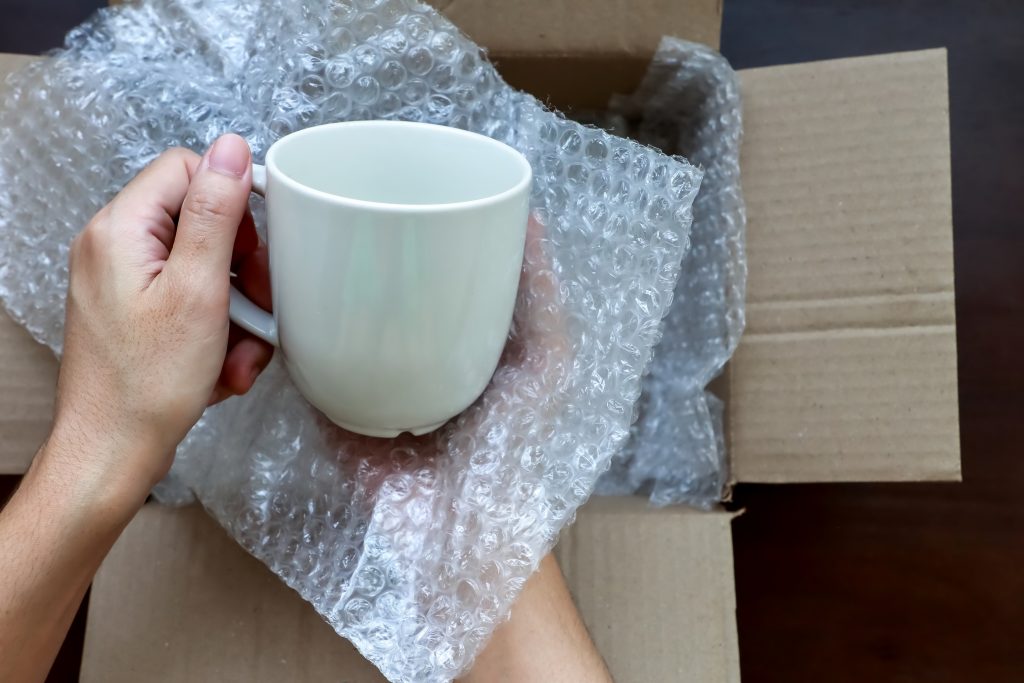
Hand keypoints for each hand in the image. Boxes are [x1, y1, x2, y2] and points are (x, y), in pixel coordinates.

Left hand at [51, 134, 272, 496]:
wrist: (112, 452)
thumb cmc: (147, 384)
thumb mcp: (197, 291)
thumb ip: (215, 213)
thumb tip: (230, 148)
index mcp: (121, 230)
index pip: (188, 171)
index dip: (232, 202)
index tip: (256, 248)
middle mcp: (115, 248)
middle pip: (201, 221)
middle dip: (241, 270)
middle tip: (255, 308)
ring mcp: (125, 283)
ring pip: (205, 268)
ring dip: (236, 311)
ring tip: (239, 352)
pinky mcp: (138, 313)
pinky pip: (193, 301)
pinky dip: (218, 331)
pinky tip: (223, 366)